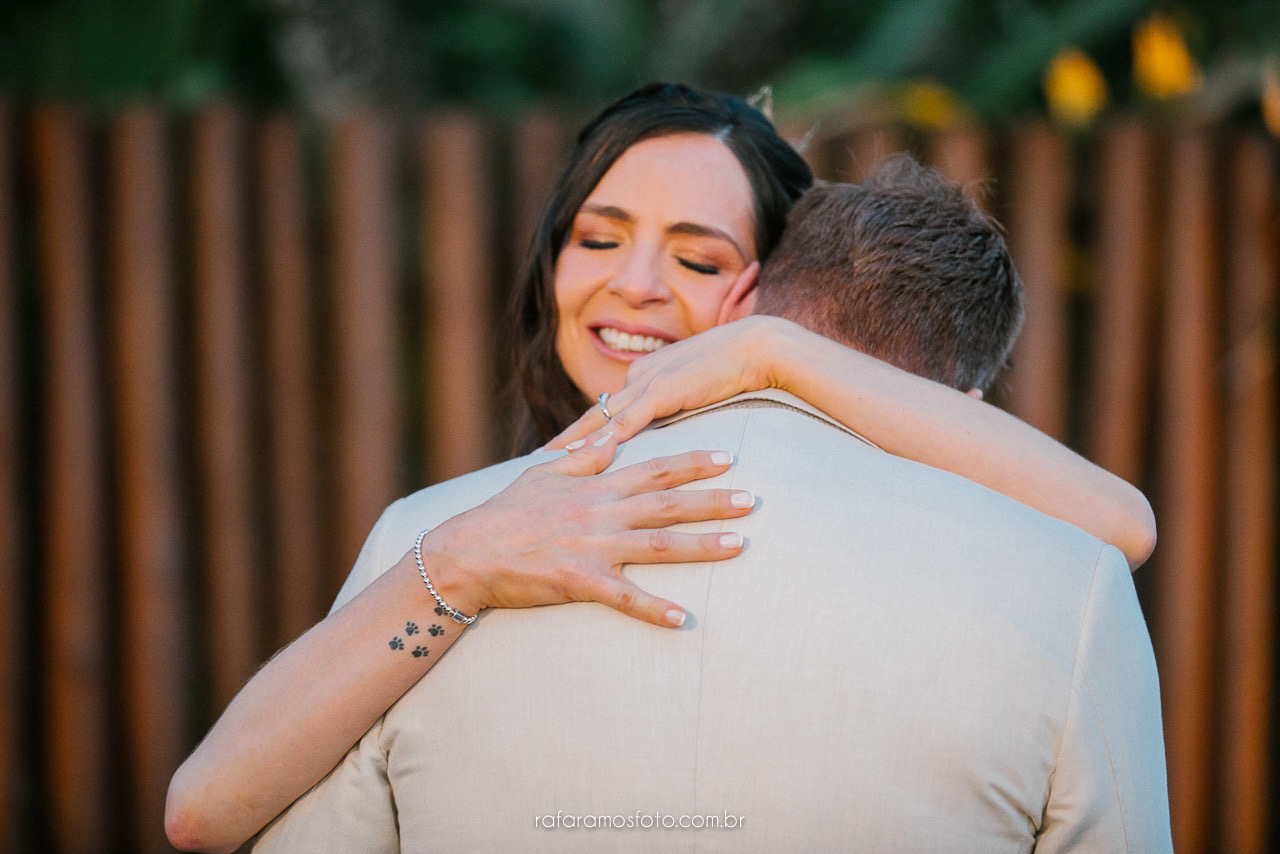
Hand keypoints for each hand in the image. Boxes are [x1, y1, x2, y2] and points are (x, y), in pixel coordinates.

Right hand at [420, 432, 754, 627]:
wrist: (466, 553)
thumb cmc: (503, 513)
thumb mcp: (542, 473)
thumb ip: (583, 454)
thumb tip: (610, 431)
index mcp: (594, 486)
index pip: (653, 469)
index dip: (693, 462)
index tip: (728, 456)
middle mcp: (600, 513)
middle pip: (667, 504)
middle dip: (713, 501)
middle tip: (753, 501)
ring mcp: (591, 547)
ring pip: (657, 546)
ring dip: (701, 547)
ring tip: (739, 547)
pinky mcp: (579, 581)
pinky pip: (624, 598)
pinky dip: (655, 609)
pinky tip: (684, 619)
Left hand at [545, 316, 798, 449]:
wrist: (757, 348)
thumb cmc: (734, 370)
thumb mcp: (695, 391)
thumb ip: (676, 407)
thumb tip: (664, 432)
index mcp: (644, 376)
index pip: (606, 411)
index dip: (582, 433)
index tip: (559, 451)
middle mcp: (638, 378)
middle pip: (593, 415)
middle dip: (565, 441)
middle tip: (535, 462)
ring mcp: (648, 384)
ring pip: (600, 419)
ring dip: (572, 443)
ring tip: (545, 463)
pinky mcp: (662, 392)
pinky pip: (627, 421)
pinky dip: (604, 439)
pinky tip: (584, 456)